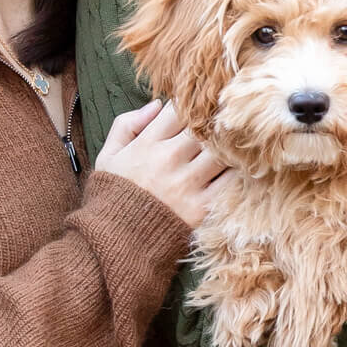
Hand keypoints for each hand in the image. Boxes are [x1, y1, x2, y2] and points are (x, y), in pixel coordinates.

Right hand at [94, 100, 230, 229]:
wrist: (115, 242)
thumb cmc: (113, 196)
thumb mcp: (108, 156)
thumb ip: (126, 125)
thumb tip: (157, 104)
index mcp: (147, 143)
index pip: (179, 110)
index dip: (191, 106)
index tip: (197, 110)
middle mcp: (168, 159)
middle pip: (204, 127)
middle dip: (214, 123)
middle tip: (223, 124)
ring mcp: (186, 183)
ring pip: (221, 150)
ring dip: (229, 146)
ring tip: (233, 145)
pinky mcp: (201, 207)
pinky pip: (229, 182)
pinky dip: (236, 172)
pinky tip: (238, 168)